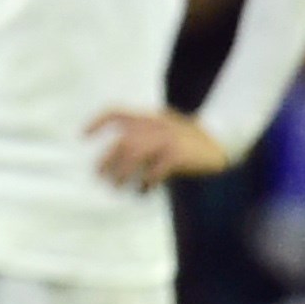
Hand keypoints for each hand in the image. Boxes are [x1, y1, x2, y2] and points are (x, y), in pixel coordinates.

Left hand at [87, 107, 228, 188]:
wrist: (221, 141)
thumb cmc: (187, 140)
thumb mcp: (164, 129)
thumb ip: (143, 136)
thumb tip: (115, 159)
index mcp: (149, 116)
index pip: (116, 112)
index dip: (97, 121)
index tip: (82, 136)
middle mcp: (155, 125)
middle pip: (121, 140)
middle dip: (106, 160)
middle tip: (98, 176)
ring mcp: (167, 139)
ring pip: (134, 155)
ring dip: (121, 173)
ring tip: (115, 187)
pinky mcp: (178, 155)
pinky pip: (155, 170)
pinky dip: (146, 182)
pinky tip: (143, 191)